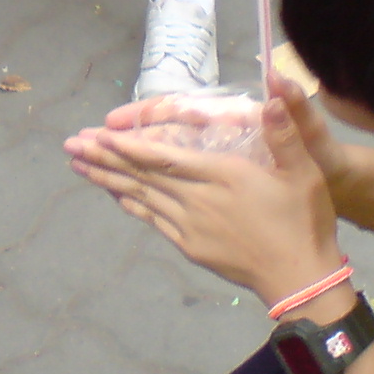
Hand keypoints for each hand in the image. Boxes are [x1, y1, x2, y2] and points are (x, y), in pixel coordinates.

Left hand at [66, 91, 342, 303]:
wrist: (300, 280)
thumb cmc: (303, 221)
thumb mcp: (304, 172)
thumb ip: (284, 133)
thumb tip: (274, 93)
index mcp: (222, 176)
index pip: (164, 157)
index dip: (129, 146)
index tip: (98, 135)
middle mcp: (198, 200)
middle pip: (142, 175)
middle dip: (103, 158)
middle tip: (70, 144)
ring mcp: (190, 226)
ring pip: (141, 196)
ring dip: (108, 179)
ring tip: (78, 165)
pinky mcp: (190, 246)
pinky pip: (152, 220)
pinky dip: (130, 204)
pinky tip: (115, 194)